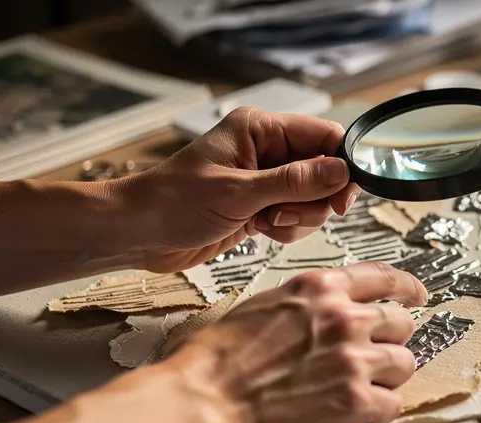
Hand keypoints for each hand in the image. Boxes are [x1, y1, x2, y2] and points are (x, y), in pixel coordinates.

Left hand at [118, 106, 359, 272]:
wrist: (138, 234)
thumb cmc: (172, 203)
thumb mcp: (239, 192)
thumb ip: (294, 182)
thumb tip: (341, 171)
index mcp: (260, 130)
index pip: (323, 135)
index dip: (341, 163)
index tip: (342, 195)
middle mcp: (266, 151)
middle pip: (324, 171)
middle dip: (315, 199)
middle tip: (287, 212)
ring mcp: (265, 180)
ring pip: (314, 199)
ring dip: (299, 217)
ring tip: (266, 221)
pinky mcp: (262, 207)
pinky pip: (297, 217)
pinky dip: (288, 228)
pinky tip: (261, 230)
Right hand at [163, 262, 427, 422]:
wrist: (204, 399)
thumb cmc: (218, 357)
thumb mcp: (266, 304)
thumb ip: (307, 305)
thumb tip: (329, 313)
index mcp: (321, 288)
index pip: (383, 277)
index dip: (406, 288)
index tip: (417, 295)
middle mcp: (345, 316)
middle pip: (402, 323)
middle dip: (392, 341)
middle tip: (375, 359)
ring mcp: (355, 358)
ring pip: (405, 364)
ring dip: (388, 378)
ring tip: (362, 390)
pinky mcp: (356, 399)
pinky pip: (393, 405)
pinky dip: (378, 413)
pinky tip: (357, 416)